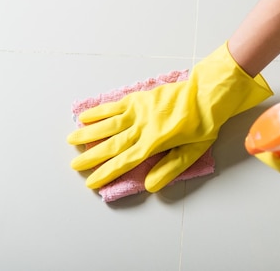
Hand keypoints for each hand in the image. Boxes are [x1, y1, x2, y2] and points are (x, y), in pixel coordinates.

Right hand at [67, 42, 272, 191]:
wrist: (207, 93)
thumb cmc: (204, 124)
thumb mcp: (194, 151)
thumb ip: (171, 167)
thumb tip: (149, 185)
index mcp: (155, 142)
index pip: (125, 161)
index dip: (107, 173)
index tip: (92, 182)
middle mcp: (143, 126)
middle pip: (112, 145)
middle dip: (92, 157)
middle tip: (75, 166)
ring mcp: (139, 110)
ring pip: (108, 125)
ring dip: (89, 134)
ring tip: (72, 141)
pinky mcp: (140, 98)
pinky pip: (114, 106)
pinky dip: (99, 112)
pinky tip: (85, 117)